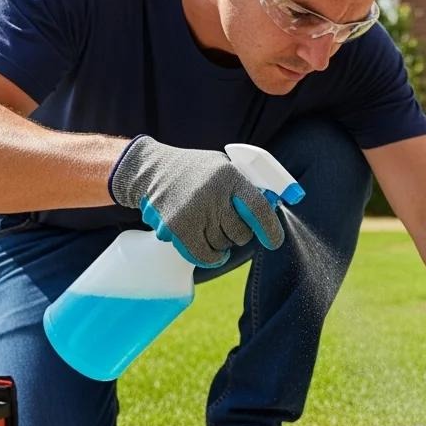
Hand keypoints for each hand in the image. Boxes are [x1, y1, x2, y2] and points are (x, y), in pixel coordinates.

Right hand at [108, 135, 283, 267]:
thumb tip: (274, 208)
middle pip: (241, 234)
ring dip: (221, 242)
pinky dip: (211, 257)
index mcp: (229, 176)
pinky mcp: (176, 228)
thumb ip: (246, 188)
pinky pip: (204, 256)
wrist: (151, 170)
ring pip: (223, 246)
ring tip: (208, 223)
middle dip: (239, 234)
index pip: (258, 208)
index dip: (270, 229)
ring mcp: (193, 211)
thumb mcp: (223, 168)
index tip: (273, 241)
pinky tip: (210, 248)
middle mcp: (212, 193)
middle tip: (226, 221)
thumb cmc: (196, 172)